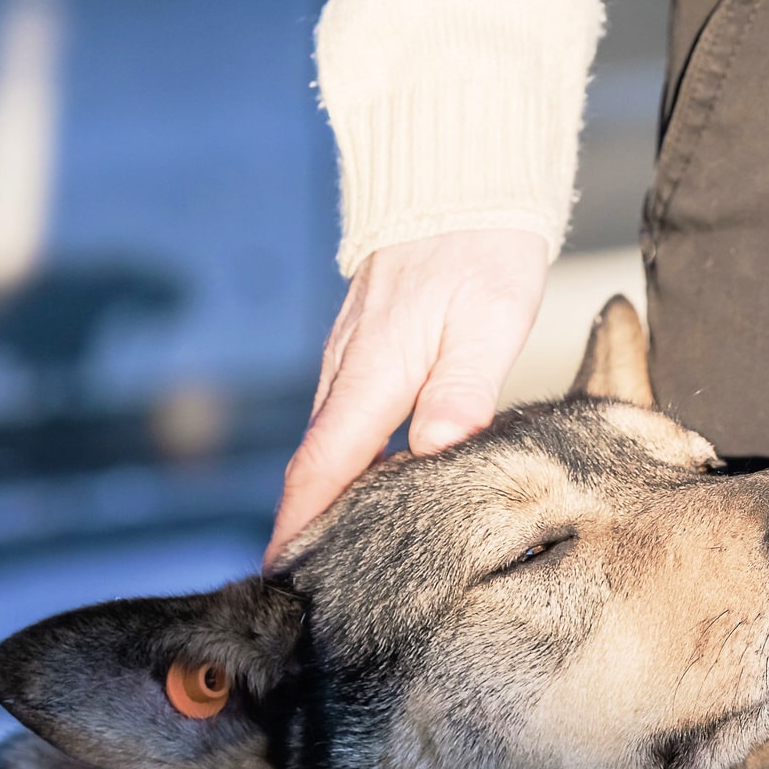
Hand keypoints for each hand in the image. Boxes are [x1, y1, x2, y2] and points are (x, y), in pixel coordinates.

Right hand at [265, 229, 547, 565]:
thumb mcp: (486, 321)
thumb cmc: (481, 247)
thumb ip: (459, 393)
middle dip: (307, 526)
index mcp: (373, 374)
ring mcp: (353, 357)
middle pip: (317, 464)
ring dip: (327, 496)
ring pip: (331, 441)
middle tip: (312, 591)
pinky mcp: (368, 346)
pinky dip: (348, 460)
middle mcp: (349, 370)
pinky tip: (374, 482)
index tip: (283, 576)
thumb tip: (432, 458)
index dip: (300, 526)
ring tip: (342, 555)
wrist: (460, 177)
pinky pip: (347, 417)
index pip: (323, 467)